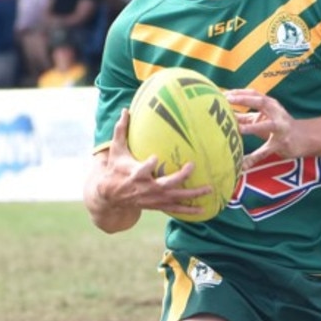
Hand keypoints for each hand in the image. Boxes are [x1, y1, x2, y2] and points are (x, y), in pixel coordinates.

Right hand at [95, 110, 212, 217]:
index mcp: (135, 174)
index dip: (148, 166)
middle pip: (165, 185)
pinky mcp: (158, 205)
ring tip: (209, 189)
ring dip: (193, 194)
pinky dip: (189, 210)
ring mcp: (154, 199)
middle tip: (192, 166)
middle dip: (179, 177)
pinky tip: (203, 210)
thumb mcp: (116, 151)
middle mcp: (146, 189)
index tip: (155, 157)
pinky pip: (175, 209)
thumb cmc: (116, 169)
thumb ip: (121, 130)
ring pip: (175, 198)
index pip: (142, 171)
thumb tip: (125, 110)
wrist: (111, 196)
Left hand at [226, 89, 304, 170]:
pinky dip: (254, 158)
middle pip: (260, 103)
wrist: (304, 138)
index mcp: (270, 105)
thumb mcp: (262, 119)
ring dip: (252, 127)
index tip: (223, 93)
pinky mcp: (282, 144)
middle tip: (228, 100)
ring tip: (239, 129)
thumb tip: (225, 115)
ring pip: (266, 126)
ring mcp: (280, 128)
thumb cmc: (279, 126)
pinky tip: (243, 164)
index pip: (254, 94)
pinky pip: (266, 151)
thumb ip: (245, 117)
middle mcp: (276, 113)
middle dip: (244, 100)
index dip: (239, 92)